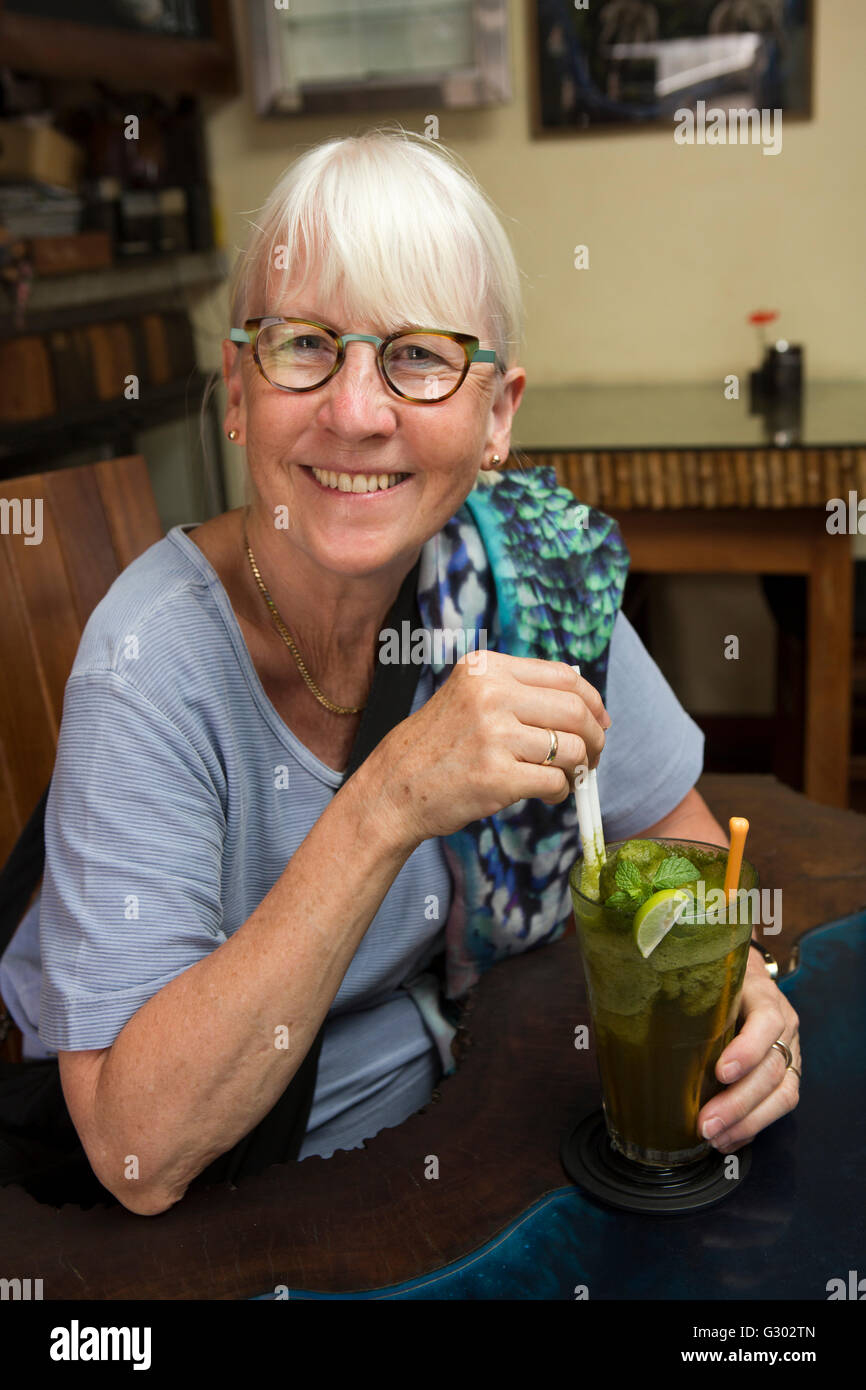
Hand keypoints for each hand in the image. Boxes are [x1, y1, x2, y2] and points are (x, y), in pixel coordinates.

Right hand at [373, 652, 610, 847]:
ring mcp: (494, 735)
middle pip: (575, 710)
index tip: (599, 720)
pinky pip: (554, 781)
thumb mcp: (469, 697)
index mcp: (487, 668)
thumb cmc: (439, 745)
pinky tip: (545, 793)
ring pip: (570, 748)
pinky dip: (559, 791)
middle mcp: (490, 695)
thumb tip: (586, 707)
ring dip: (577, 768)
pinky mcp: (497, 776)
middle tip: (593, 755)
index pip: (563, 675)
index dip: (592, 700)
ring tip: (562, 778)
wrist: (395, 787)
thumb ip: (518, 692)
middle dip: (595, 736)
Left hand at [697, 949, 800, 1152]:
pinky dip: (752, 1128)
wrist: (750, 980)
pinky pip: (778, 1107)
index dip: (747, 1050)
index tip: (720, 1072)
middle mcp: (784, 1026)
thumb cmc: (718, 984)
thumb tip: (627, 1018)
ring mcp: (790, 1052)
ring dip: (747, 1122)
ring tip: (715, 1137)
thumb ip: (681, 997)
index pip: (766, 1022)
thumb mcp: (706, 981)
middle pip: (772, 1068)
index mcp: (763, 996)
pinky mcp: (788, 1076)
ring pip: (782, 1094)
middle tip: (705, 1124)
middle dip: (738, 1102)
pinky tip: (727, 1138)